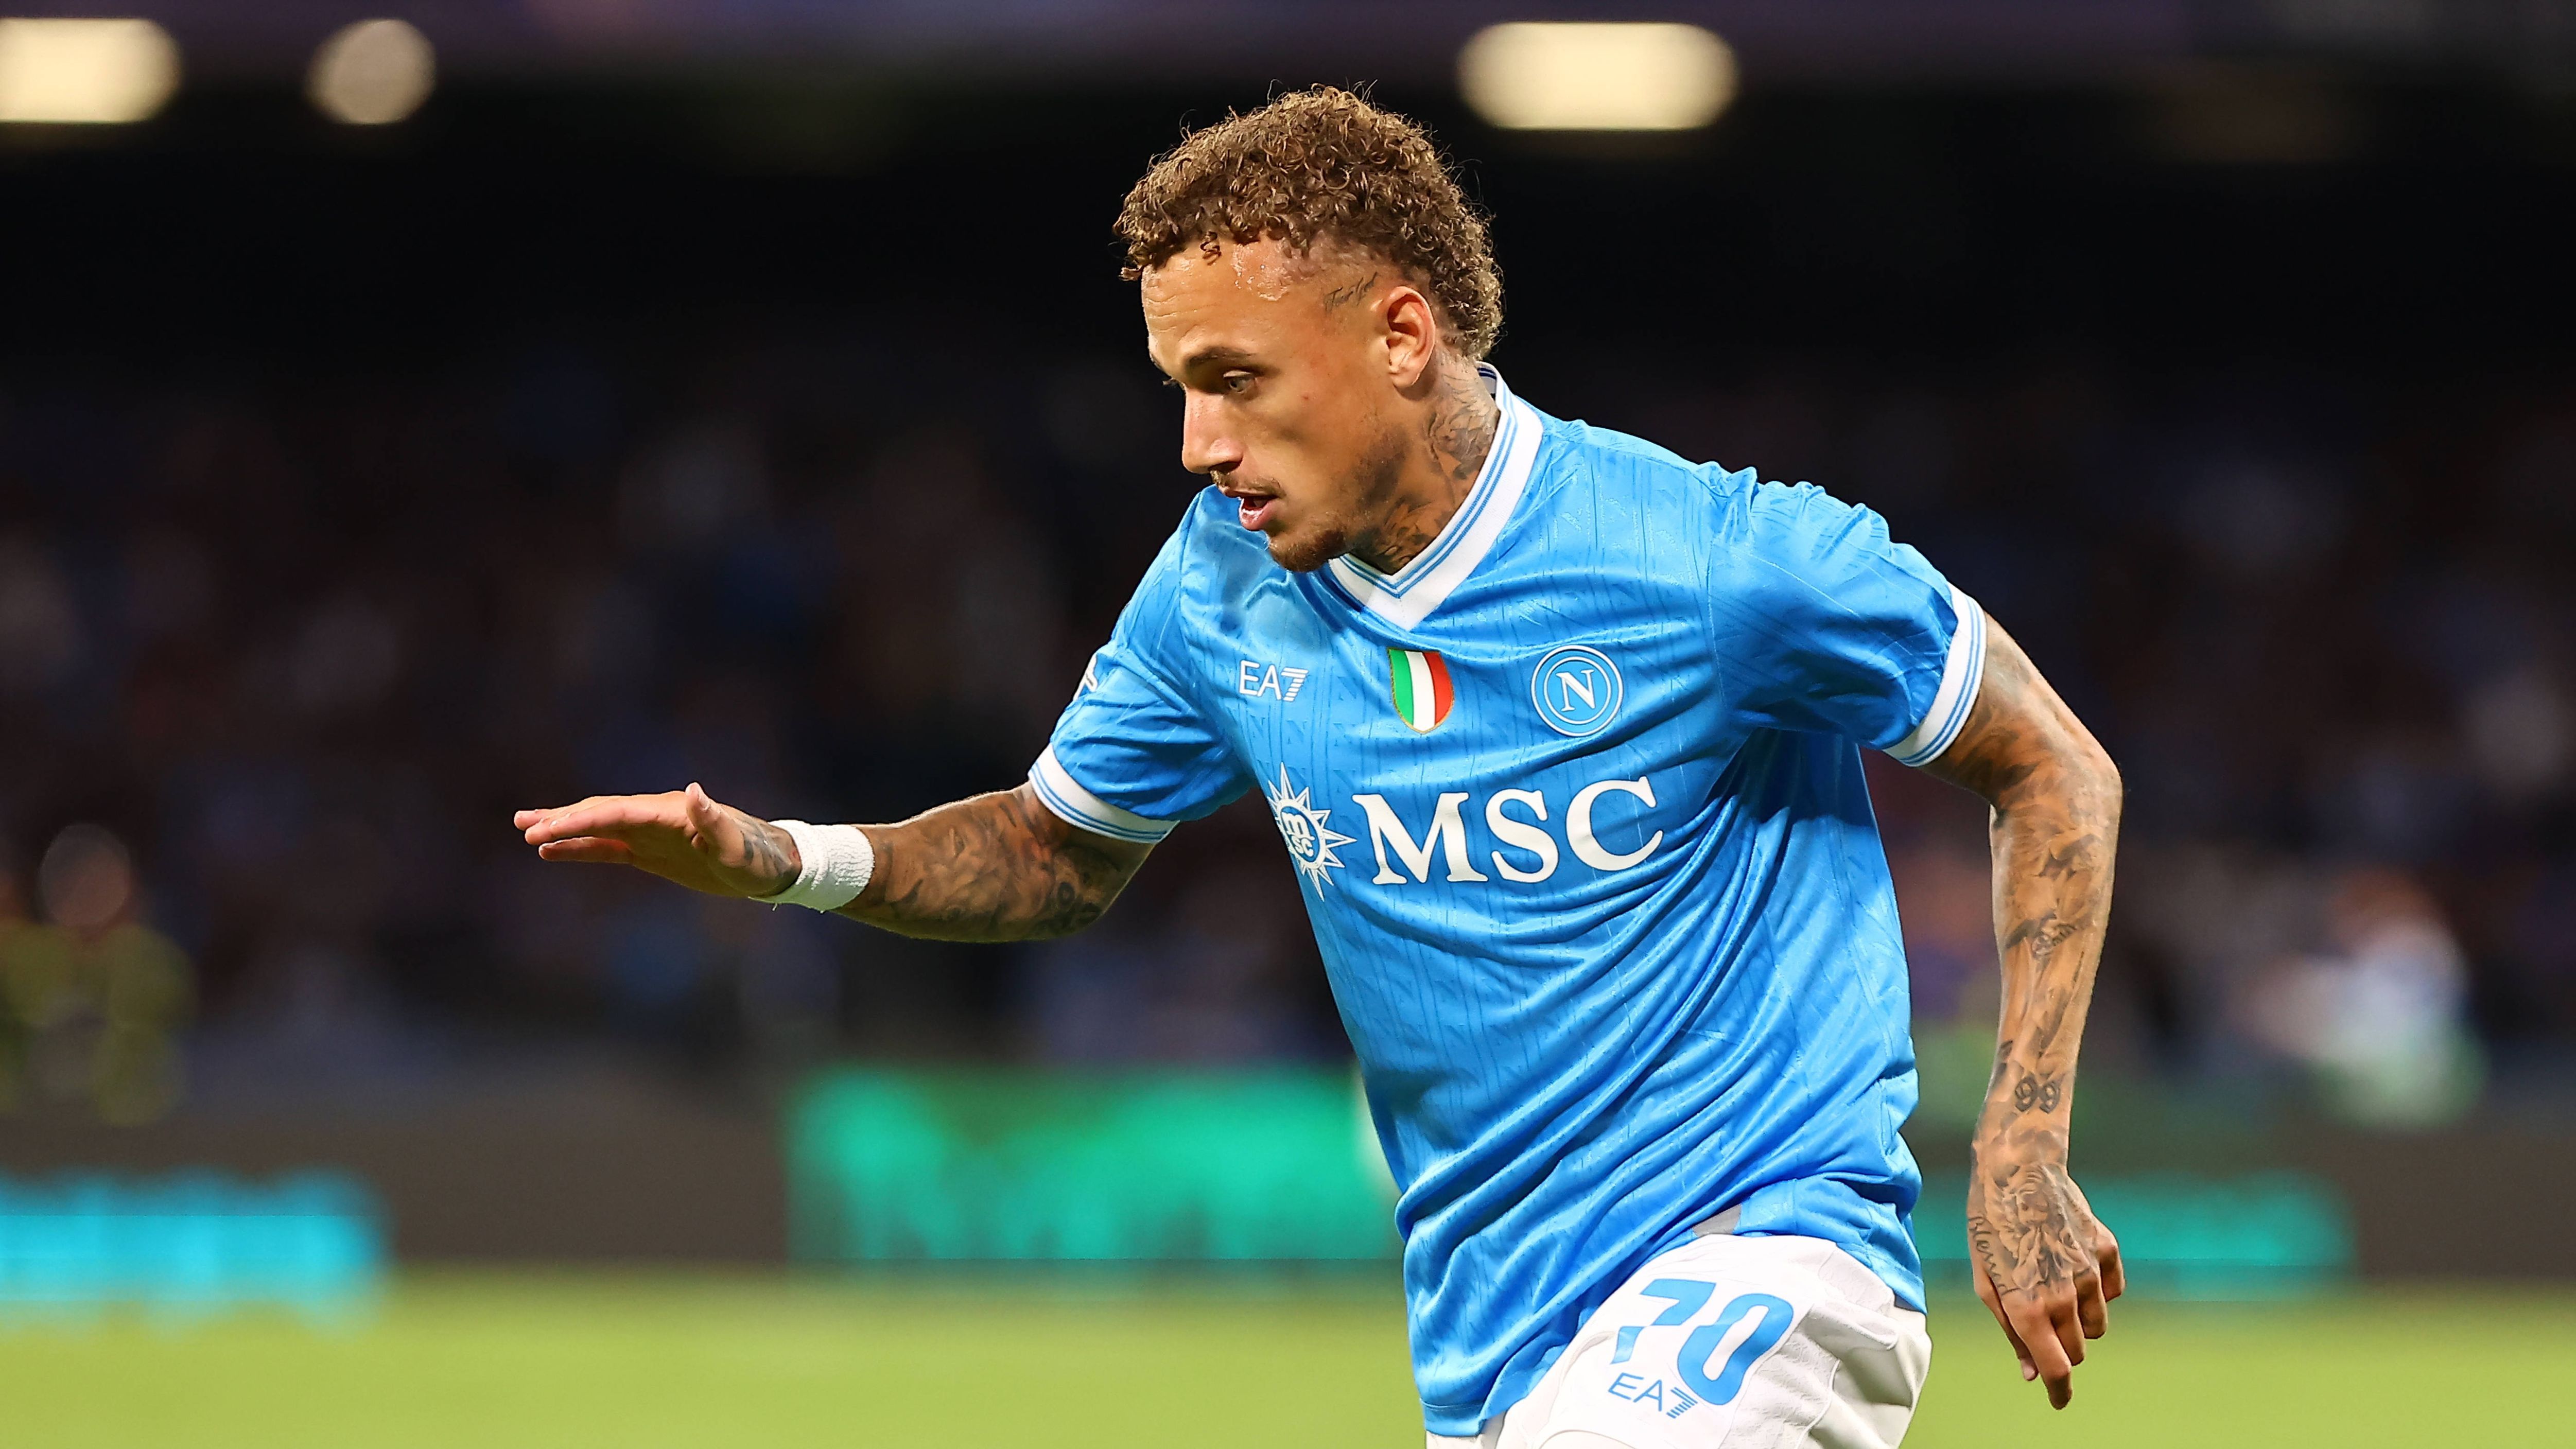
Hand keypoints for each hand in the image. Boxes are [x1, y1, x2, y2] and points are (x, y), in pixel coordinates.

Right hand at [514, 783, 799, 898]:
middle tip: (523, 826)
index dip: (581, 820)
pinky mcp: (650, 852)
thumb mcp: (736, 846)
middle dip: (562, 820)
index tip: (549, 830)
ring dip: (563, 827)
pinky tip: (552, 852)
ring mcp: (649, 834)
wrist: (767, 865)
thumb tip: (694, 791)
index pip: (616, 813)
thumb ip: (713, 820)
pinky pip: (607, 849)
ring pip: (597, 826)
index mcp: (669, 812)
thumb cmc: (754, 857)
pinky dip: (580, 848)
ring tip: (525, 828)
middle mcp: (654, 817)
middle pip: (600, 813)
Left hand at [1966, 1158, 2123, 1407]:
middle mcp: (2063, 1295)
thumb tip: (2032, 1373)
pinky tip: (2074, 1266)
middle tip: (2041, 1323)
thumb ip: (2011, 1330)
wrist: (2018, 1169)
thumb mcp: (1985, 1281)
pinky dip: (2098, 1292)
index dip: (2059, 1391)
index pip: (2056, 1369)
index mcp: (2028, 1307)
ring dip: (2079, 1321)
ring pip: (2097, 1326)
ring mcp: (2090, 1272)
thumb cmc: (1990, 1226)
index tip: (2058, 1400)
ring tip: (2054, 1287)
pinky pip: (2113, 1293)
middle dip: (2061, 1349)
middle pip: (2078, 1351)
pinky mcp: (2107, 1251)